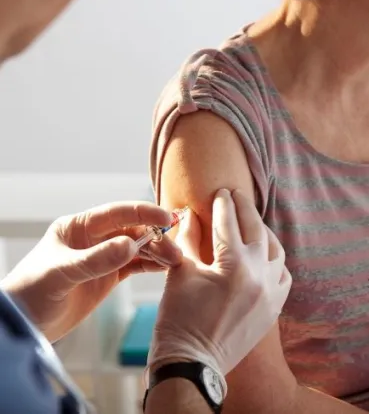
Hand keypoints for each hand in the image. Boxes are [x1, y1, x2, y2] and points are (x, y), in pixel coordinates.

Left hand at [1, 201, 181, 341]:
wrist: (22, 326)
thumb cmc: (30, 293)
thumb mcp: (61, 273)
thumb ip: (96, 259)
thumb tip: (130, 245)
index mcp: (78, 227)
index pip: (116, 213)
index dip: (143, 213)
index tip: (165, 218)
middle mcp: (93, 238)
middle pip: (132, 231)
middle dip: (155, 238)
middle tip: (174, 251)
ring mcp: (102, 257)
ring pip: (137, 248)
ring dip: (156, 252)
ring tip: (175, 261)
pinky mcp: (108, 276)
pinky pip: (135, 266)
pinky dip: (150, 265)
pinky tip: (163, 267)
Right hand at [148, 189, 291, 379]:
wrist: (193, 364)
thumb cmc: (179, 319)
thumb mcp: (180, 273)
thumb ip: (189, 239)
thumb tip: (191, 214)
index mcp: (233, 266)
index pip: (229, 223)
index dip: (223, 203)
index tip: (221, 191)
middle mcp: (259, 276)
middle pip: (256, 229)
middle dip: (245, 208)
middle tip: (236, 195)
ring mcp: (271, 293)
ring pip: (275, 250)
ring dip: (263, 232)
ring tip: (251, 222)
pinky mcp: (274, 308)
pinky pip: (283, 275)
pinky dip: (275, 260)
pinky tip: (264, 255)